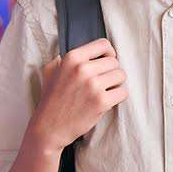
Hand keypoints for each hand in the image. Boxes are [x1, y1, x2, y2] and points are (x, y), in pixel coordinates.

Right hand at [27, 39, 127, 153]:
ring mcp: (93, 85)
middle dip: (110, 72)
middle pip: (114, 62)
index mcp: (72, 58)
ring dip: (116, 84)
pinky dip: (118, 97)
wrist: (49, 127)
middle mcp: (83, 69)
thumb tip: (82, 51)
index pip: (103, 44)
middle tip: (101, 82)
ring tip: (104, 91)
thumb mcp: (51, 71)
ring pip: (121, 76)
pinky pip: (123, 92)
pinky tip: (107, 101)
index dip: (108, 53)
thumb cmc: (51, 99)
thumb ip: (64, 58)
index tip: (107, 61)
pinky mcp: (101, 102)